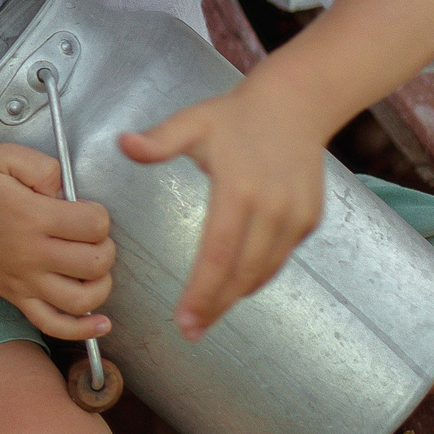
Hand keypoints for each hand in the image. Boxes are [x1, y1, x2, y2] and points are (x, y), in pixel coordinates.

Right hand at [0, 143, 115, 340]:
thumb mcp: (3, 157)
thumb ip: (42, 165)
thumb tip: (65, 190)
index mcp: (32, 217)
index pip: (94, 225)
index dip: (99, 215)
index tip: (85, 210)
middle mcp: (31, 254)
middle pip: (95, 263)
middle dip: (105, 247)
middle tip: (90, 236)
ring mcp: (24, 282)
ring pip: (81, 300)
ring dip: (101, 285)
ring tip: (93, 268)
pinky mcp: (16, 298)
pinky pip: (52, 324)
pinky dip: (81, 330)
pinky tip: (100, 323)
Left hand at [121, 85, 327, 340]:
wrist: (297, 104)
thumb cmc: (237, 115)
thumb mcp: (193, 121)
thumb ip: (159, 140)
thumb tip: (124, 144)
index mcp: (238, 190)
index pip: (217, 255)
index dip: (201, 292)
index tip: (184, 320)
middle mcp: (272, 209)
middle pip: (241, 273)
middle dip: (215, 306)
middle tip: (191, 330)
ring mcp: (295, 217)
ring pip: (264, 271)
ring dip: (236, 295)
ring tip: (209, 314)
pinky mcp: (309, 219)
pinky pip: (280, 258)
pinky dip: (258, 275)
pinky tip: (237, 284)